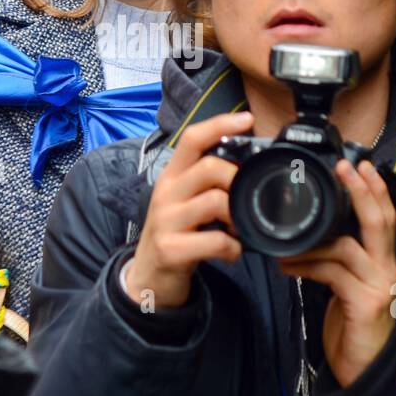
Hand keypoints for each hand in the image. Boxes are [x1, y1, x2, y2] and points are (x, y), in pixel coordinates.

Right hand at [124, 111, 252, 308]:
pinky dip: (233, 248)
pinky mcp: (171, 249)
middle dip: (237, 179)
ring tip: (239, 229)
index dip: (220, 124)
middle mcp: (166, 193)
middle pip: (209, 167)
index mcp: (171, 176)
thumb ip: (205, 182)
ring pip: (215, 202)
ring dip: (238, 216)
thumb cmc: (174, 234)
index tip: (248, 118)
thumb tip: (246, 165)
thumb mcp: (183, 201)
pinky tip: (232, 252)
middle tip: (246, 198)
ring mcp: (166, 221)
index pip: (192, 138)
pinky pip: (216, 241)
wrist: (147, 276)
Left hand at [278, 160, 395, 389]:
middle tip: (344, 168)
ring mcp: (379, 286)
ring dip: (312, 240)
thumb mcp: (347, 286)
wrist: (364, 370)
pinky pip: (332, 274)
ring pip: (347, 247)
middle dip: (362, 191)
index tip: (358, 164)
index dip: (375, 189)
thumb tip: (311, 238)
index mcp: (383, 262)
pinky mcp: (365, 303)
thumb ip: (337, 261)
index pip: (386, 217)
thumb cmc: (352, 326)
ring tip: (285, 242)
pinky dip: (306, 266)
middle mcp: (387, 269)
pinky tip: (286, 265)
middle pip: (379, 221)